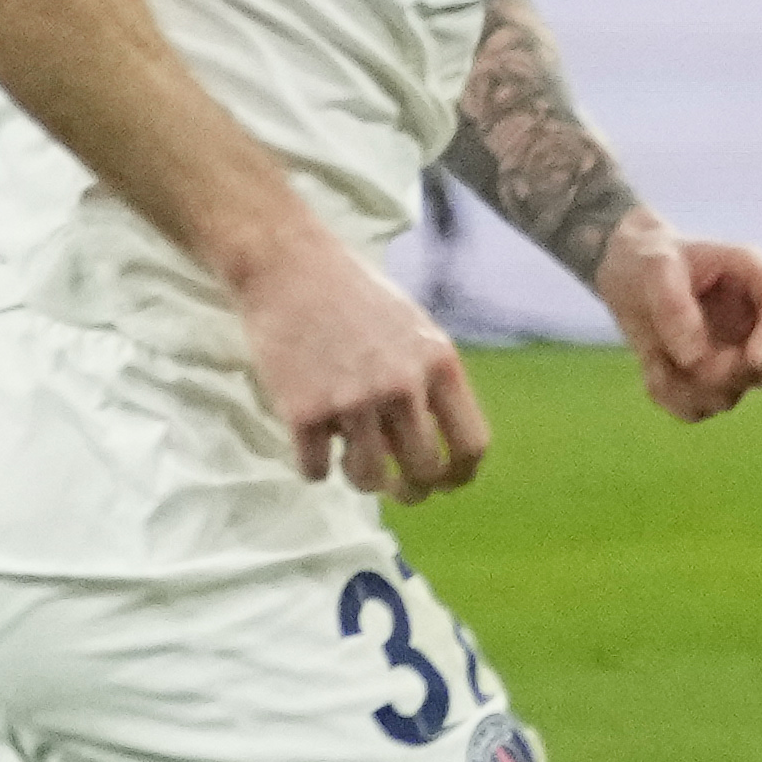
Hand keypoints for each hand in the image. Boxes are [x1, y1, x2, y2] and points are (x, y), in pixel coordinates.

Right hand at [235, 235, 489, 500]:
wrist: (290, 269)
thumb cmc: (356, 297)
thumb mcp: (415, 329)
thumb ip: (430, 380)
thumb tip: (441, 438)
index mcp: (439, 364)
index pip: (471, 442)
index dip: (462, 474)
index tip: (449, 485)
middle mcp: (401, 386)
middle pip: (422, 469)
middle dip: (414, 489)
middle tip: (404, 491)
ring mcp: (351, 401)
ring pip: (368, 478)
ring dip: (365, 483)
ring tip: (358, 470)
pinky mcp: (303, 412)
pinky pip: (315, 469)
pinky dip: (314, 467)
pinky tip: (314, 449)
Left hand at [597, 215, 761, 420]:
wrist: (627, 273)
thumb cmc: (648, 258)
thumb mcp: (655, 268)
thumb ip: (674, 307)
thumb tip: (695, 358)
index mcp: (755, 277)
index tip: (752, 358)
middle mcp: (754, 321)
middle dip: (732, 374)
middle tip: (689, 363)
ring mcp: (733, 354)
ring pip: (731, 395)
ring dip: (689, 387)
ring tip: (655, 357)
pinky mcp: (706, 380)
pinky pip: (698, 409)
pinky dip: (672, 398)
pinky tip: (652, 370)